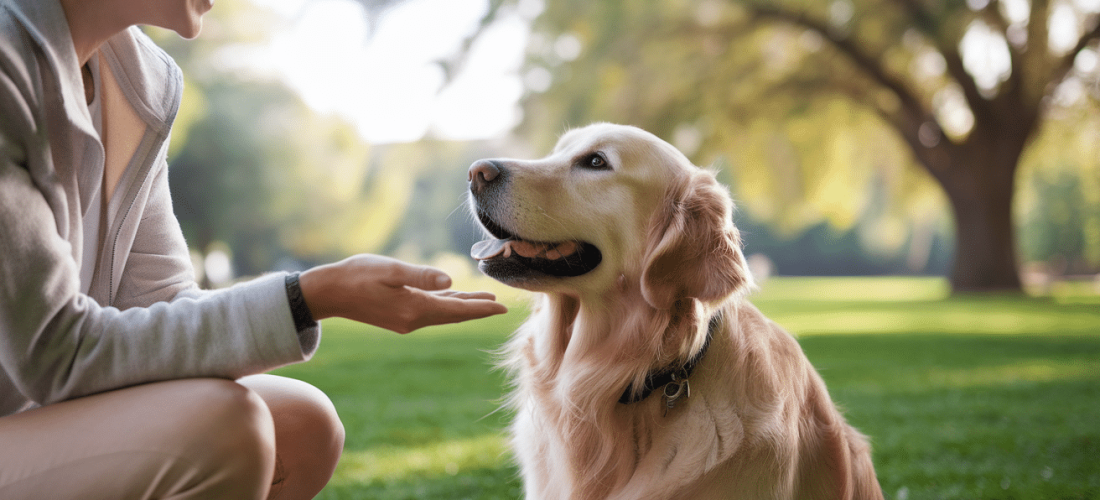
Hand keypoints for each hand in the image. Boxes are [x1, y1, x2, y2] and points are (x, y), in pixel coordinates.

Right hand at [298, 254, 507, 332]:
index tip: (502, 307)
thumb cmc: (356, 276)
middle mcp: (413, 319)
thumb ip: (420, 276)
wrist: (327, 292)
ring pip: (443, 312)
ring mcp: (405, 319)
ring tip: (484, 301)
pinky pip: (429, 310)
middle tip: (501, 306)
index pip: (457, 309)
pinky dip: (445, 304)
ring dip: (463, 306)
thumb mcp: (390, 271)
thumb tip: (449, 281)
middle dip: (478, 309)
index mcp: (414, 309)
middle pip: (453, 314)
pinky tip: (451, 297)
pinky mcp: (397, 315)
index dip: (481, 308)